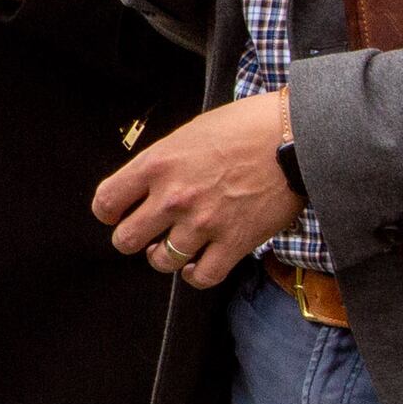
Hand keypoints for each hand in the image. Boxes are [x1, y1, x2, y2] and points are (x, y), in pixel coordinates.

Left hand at [91, 92, 301, 289]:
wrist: (296, 137)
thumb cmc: (248, 127)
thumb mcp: (191, 133)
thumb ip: (165, 162)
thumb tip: (149, 183)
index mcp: (157, 164)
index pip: (106, 201)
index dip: (109, 212)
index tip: (117, 214)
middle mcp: (174, 197)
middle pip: (126, 240)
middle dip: (133, 238)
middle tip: (147, 233)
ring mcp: (203, 223)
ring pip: (161, 261)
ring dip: (166, 256)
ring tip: (177, 246)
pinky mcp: (234, 242)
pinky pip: (201, 276)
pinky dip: (196, 275)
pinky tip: (198, 264)